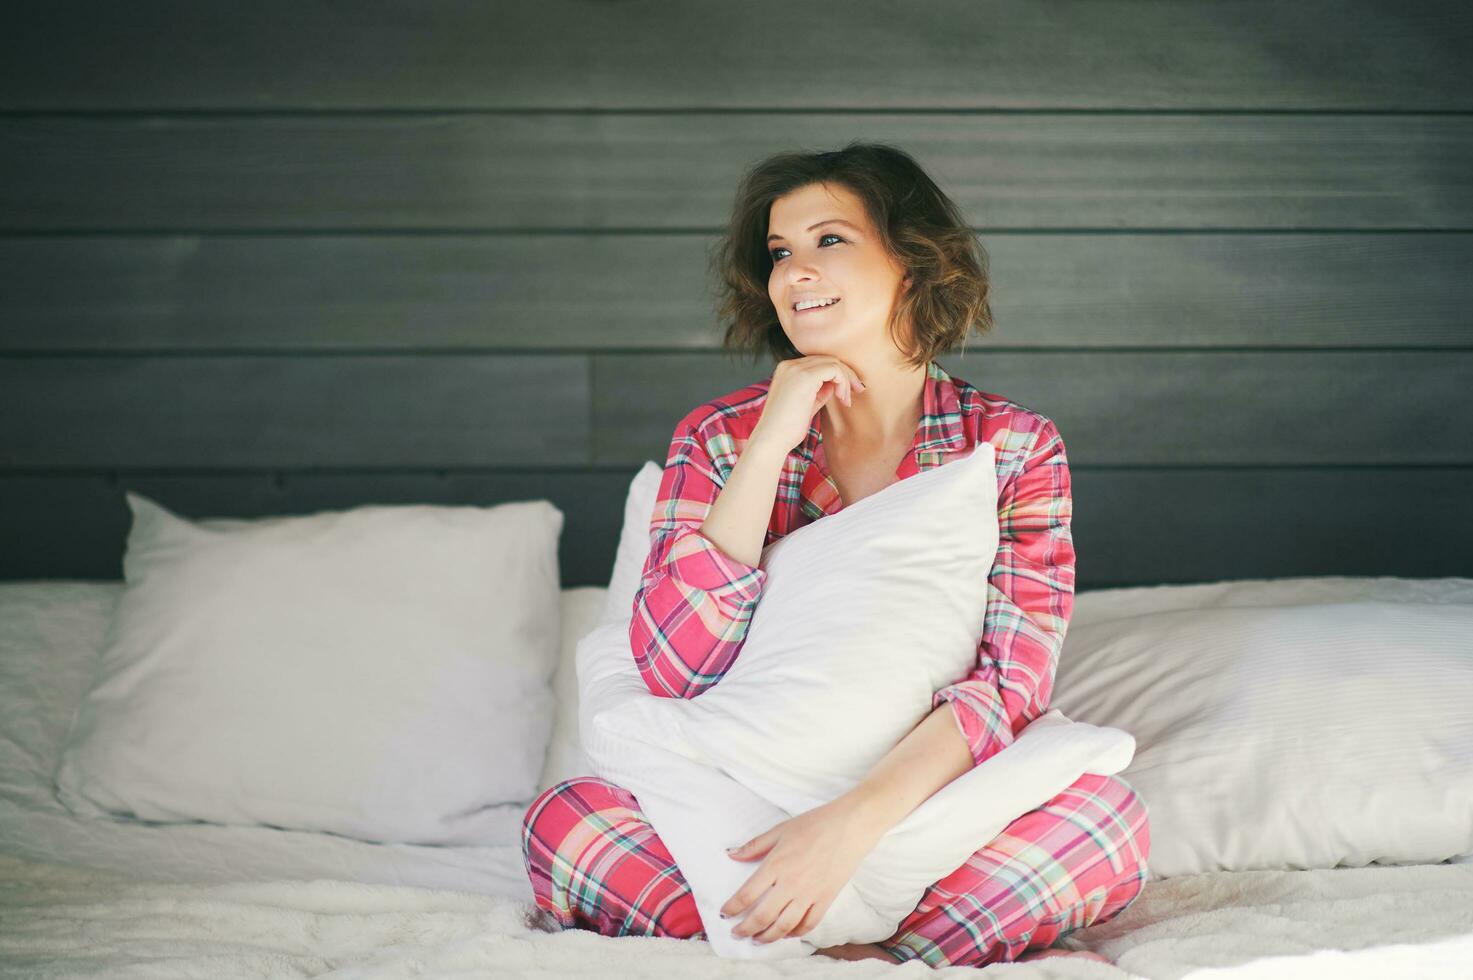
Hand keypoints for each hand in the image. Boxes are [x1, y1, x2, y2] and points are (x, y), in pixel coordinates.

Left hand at [719, 796, 879, 944]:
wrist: (849, 827)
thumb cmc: (815, 824)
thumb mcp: (780, 830)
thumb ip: (754, 846)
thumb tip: (731, 854)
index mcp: (776, 865)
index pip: (747, 895)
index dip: (732, 908)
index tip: (724, 914)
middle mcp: (791, 883)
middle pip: (762, 916)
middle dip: (746, 929)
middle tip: (737, 934)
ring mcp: (809, 894)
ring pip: (784, 926)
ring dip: (768, 937)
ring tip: (757, 940)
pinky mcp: (826, 899)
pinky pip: (808, 924)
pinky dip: (796, 933)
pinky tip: (787, 934)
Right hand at [749, 355, 866, 456]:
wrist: (772, 439)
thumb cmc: (786, 428)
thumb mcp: (806, 405)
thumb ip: (819, 392)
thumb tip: (834, 385)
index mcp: (787, 370)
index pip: (818, 363)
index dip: (837, 375)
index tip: (846, 393)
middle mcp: (790, 365)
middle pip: (827, 359)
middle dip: (846, 375)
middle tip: (858, 391)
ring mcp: (796, 369)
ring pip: (833, 363)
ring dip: (846, 380)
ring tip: (847, 400)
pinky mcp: (805, 377)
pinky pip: (834, 369)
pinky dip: (843, 382)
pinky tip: (842, 399)